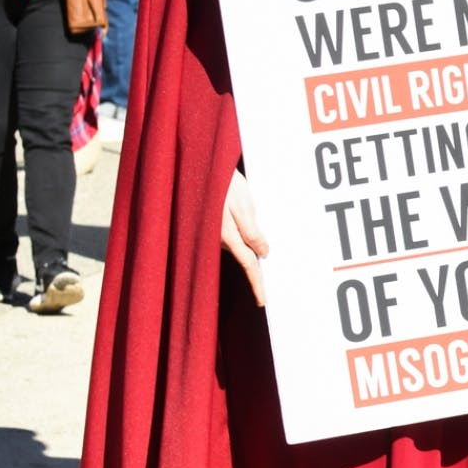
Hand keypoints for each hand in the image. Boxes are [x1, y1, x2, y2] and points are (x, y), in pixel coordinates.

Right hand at [221, 169, 268, 305]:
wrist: (197, 167)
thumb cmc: (222, 183)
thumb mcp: (242, 204)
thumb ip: (251, 231)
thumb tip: (263, 252)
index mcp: (227, 236)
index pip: (248, 265)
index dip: (257, 283)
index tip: (263, 301)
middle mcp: (219, 239)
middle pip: (245, 256)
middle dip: (258, 260)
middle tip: (270, 266)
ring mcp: (214, 233)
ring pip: (239, 243)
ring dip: (250, 238)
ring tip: (257, 222)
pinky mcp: (213, 225)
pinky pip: (232, 233)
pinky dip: (242, 228)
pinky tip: (244, 214)